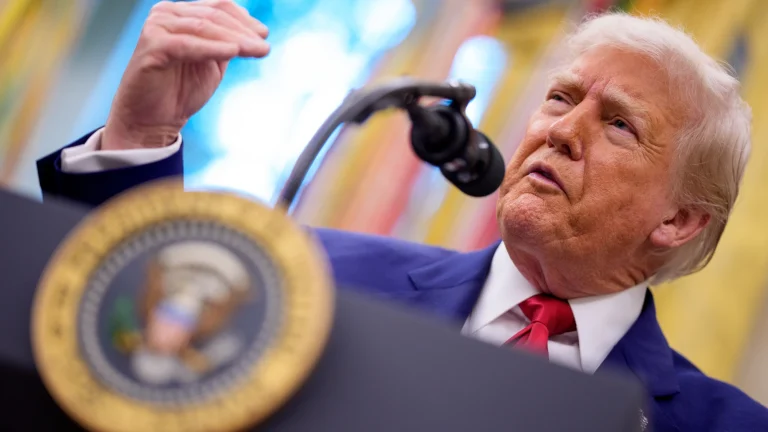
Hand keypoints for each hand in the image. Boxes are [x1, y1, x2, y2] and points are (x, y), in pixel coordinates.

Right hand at [102, 0, 268, 150]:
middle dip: (244, 31)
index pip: (218, 7)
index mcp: (181, 14)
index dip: (244, 20)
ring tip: (257, 50)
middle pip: (213, 15)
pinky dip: (212, 48)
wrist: (153, 120)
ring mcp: (157, 27)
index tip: (264, 35)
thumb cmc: (181, 91)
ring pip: (204, 27)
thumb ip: (229, 44)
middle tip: (265, 46)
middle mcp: (166, 14)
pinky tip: (233, 52)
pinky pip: (188, 44)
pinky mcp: (152, 45)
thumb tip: (258, 32)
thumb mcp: (213, 63)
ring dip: (235, 39)